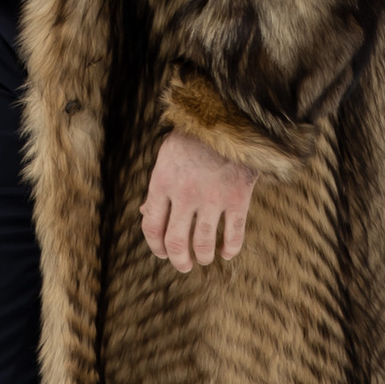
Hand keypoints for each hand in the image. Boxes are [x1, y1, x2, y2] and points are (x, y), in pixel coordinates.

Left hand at [142, 130, 256, 271]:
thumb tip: (146, 214)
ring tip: (205, 258)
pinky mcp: (238, 198)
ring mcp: (212, 197)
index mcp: (163, 182)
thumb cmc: (193, 138)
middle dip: (178, 260)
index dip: (155, 246)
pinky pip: (234, 235)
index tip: (162, 253)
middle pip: (176, 242)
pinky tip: (227, 252)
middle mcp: (185, 194)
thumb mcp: (167, 156)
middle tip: (183, 265)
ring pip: (203, 244)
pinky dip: (231, 249)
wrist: (229, 118)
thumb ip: (157, 187)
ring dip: (203, 256)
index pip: (152, 227)